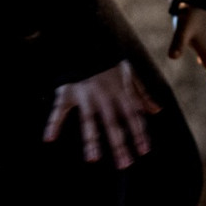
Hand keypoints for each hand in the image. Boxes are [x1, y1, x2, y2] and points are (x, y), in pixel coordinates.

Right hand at [43, 60, 160, 168]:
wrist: (87, 40)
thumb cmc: (109, 60)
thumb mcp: (129, 73)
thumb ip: (142, 93)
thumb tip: (156, 110)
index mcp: (120, 91)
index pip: (132, 116)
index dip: (139, 133)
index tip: (143, 151)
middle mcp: (104, 96)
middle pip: (112, 123)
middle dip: (119, 144)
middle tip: (124, 164)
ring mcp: (85, 95)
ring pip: (88, 120)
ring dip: (90, 140)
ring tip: (93, 159)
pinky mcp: (67, 92)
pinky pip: (58, 109)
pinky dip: (52, 123)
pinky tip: (49, 138)